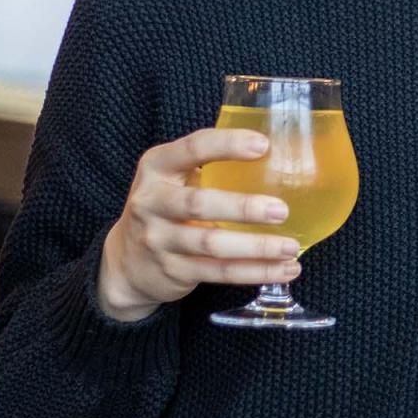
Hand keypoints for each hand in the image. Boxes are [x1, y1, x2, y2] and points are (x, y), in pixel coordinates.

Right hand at [97, 127, 302, 321]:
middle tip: (282, 210)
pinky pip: (219, 272)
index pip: (192, 148)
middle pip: (199, 204)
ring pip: (212, 245)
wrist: (126, 261)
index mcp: (157, 167)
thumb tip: (278, 152)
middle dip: (243, 208)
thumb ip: (209, 162)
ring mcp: (159, 240)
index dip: (227, 145)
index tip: (263, 145)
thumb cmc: (166, 206)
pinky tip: (284, 269)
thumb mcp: (173, 176)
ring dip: (257, 248)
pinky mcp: (173, 271)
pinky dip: (255, 272)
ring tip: (291, 247)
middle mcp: (152, 202)